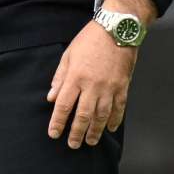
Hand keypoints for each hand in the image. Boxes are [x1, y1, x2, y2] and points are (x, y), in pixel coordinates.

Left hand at [47, 21, 136, 147]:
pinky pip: (119, 108)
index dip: (57, 122)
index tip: (54, 133)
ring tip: (90, 141)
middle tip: (72, 144)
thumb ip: (60, 77)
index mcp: (75, 76)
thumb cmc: (90, 39)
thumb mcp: (68, 54)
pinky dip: (115, 120)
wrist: (117, 28)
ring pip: (101, 116)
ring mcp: (109, 87)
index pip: (63, 105)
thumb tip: (51, 98)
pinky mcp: (122, 86)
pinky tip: (111, 128)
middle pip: (82, 115)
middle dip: (76, 133)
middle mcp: (92, 85)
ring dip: (95, 131)